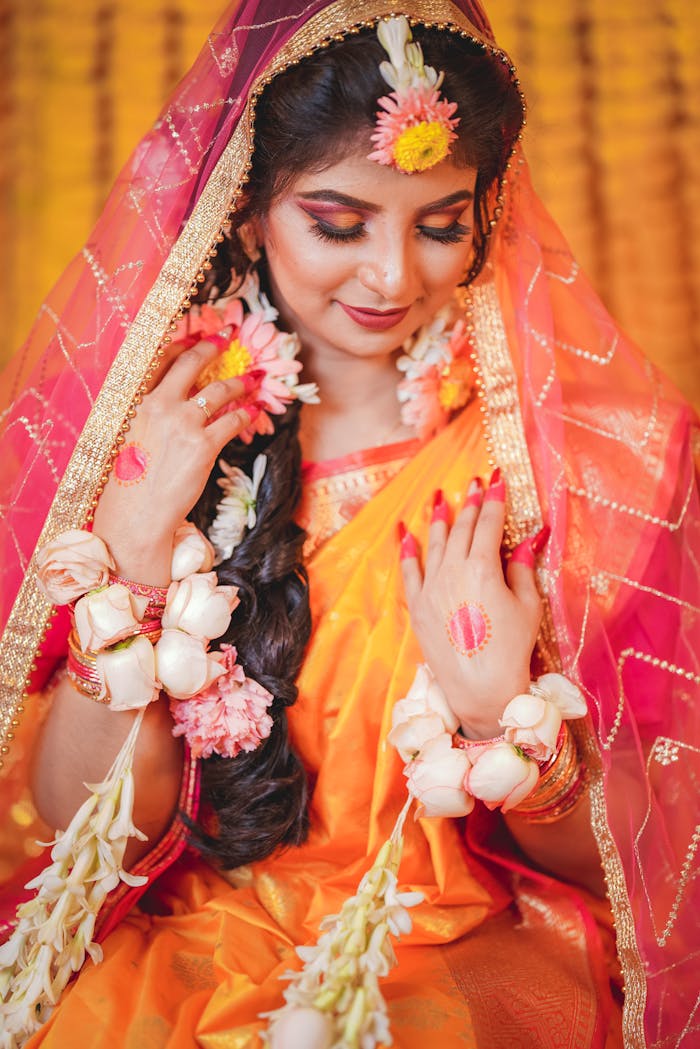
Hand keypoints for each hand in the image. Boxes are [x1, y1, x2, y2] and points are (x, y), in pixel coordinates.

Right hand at [92, 339, 261, 582]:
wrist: (135, 514)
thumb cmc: (129, 482)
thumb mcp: (128, 437)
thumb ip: (147, 415)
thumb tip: (173, 402)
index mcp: (136, 401)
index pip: (161, 359)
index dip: (183, 343)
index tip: (198, 334)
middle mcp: (158, 405)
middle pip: (191, 362)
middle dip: (213, 346)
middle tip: (228, 338)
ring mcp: (183, 423)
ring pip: (219, 391)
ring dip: (239, 382)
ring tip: (253, 379)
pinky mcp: (203, 445)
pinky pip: (232, 422)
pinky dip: (247, 414)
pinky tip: (254, 412)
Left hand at [399, 471, 547, 738]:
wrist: (482, 689)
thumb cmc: (512, 650)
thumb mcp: (527, 606)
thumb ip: (521, 569)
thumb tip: (527, 539)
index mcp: (483, 567)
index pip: (489, 523)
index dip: (494, 500)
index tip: (497, 481)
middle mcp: (453, 571)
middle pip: (461, 528)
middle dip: (469, 503)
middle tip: (474, 484)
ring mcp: (431, 588)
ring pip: (434, 543)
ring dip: (439, 518)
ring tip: (441, 498)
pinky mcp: (417, 606)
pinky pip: (409, 571)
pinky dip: (406, 550)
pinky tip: (405, 532)